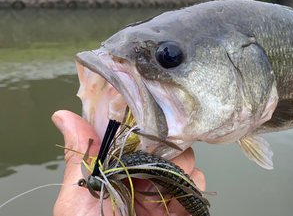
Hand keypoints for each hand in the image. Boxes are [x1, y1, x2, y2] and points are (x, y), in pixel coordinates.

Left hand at [52, 110, 204, 215]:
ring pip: (187, 163)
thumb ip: (80, 156)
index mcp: (119, 171)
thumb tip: (64, 116)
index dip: (144, 127)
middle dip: (165, 147)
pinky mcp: (184, 209)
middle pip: (168, 146)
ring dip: (180, 166)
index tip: (144, 121)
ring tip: (161, 181)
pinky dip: (192, 186)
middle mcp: (145, 179)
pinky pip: (197, 188)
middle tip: (152, 159)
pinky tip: (176, 194)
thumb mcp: (78, 197)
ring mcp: (166, 194)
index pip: (139, 138)